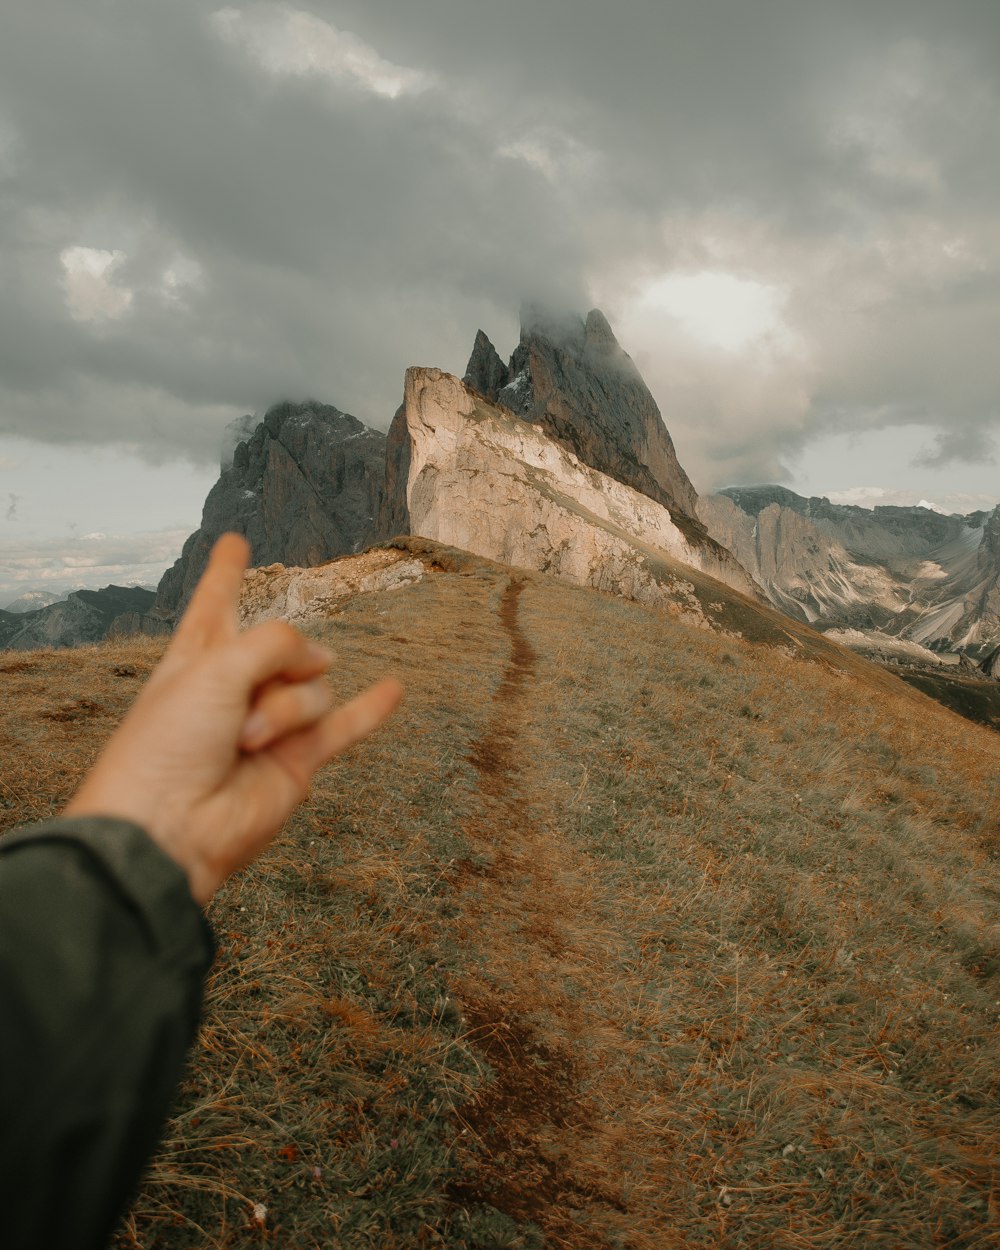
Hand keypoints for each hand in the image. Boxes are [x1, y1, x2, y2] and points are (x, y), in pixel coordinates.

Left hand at [64, 533, 402, 904]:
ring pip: (311, 688)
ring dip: (287, 709)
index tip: (233, 542)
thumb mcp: (215, 666)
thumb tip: (325, 661)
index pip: (216, 604)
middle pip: (281, 645)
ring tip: (249, 740)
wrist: (170, 827)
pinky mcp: (297, 761)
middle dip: (277, 661)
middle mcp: (234, 688)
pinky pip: (344, 726)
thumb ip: (277, 644)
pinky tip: (393, 689)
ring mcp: (270, 724)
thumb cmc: (168, 745)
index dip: (225, 573)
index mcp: (197, 660)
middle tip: (247, 698)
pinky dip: (371, 709)